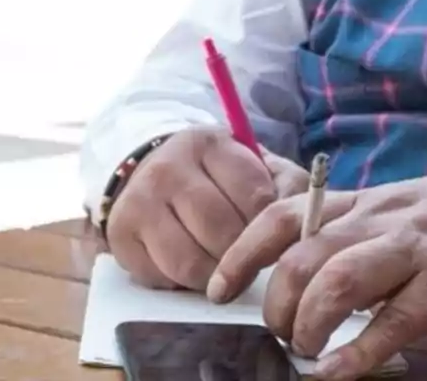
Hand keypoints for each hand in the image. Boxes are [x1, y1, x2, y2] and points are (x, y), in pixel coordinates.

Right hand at [107, 126, 308, 290]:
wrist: (150, 169)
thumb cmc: (216, 175)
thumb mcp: (252, 164)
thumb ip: (286, 185)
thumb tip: (306, 222)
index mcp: (209, 143)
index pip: (255, 198)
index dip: (270, 226)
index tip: (272, 234)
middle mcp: (168, 168)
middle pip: (222, 233)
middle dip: (244, 256)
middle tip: (251, 259)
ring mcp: (139, 202)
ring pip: (192, 263)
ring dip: (217, 276)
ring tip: (225, 265)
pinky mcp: (120, 236)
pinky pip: (163, 278)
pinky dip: (185, 282)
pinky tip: (194, 264)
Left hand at [208, 163, 426, 380]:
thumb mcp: (404, 206)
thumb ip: (357, 230)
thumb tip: (308, 265)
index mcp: (367, 202)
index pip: (285, 214)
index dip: (242, 252)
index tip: (216, 287)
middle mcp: (382, 220)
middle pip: (303, 255)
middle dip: (275, 303)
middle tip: (278, 334)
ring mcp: (416, 251)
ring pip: (339, 280)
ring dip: (308, 323)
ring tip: (303, 351)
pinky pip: (394, 321)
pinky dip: (357, 352)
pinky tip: (336, 373)